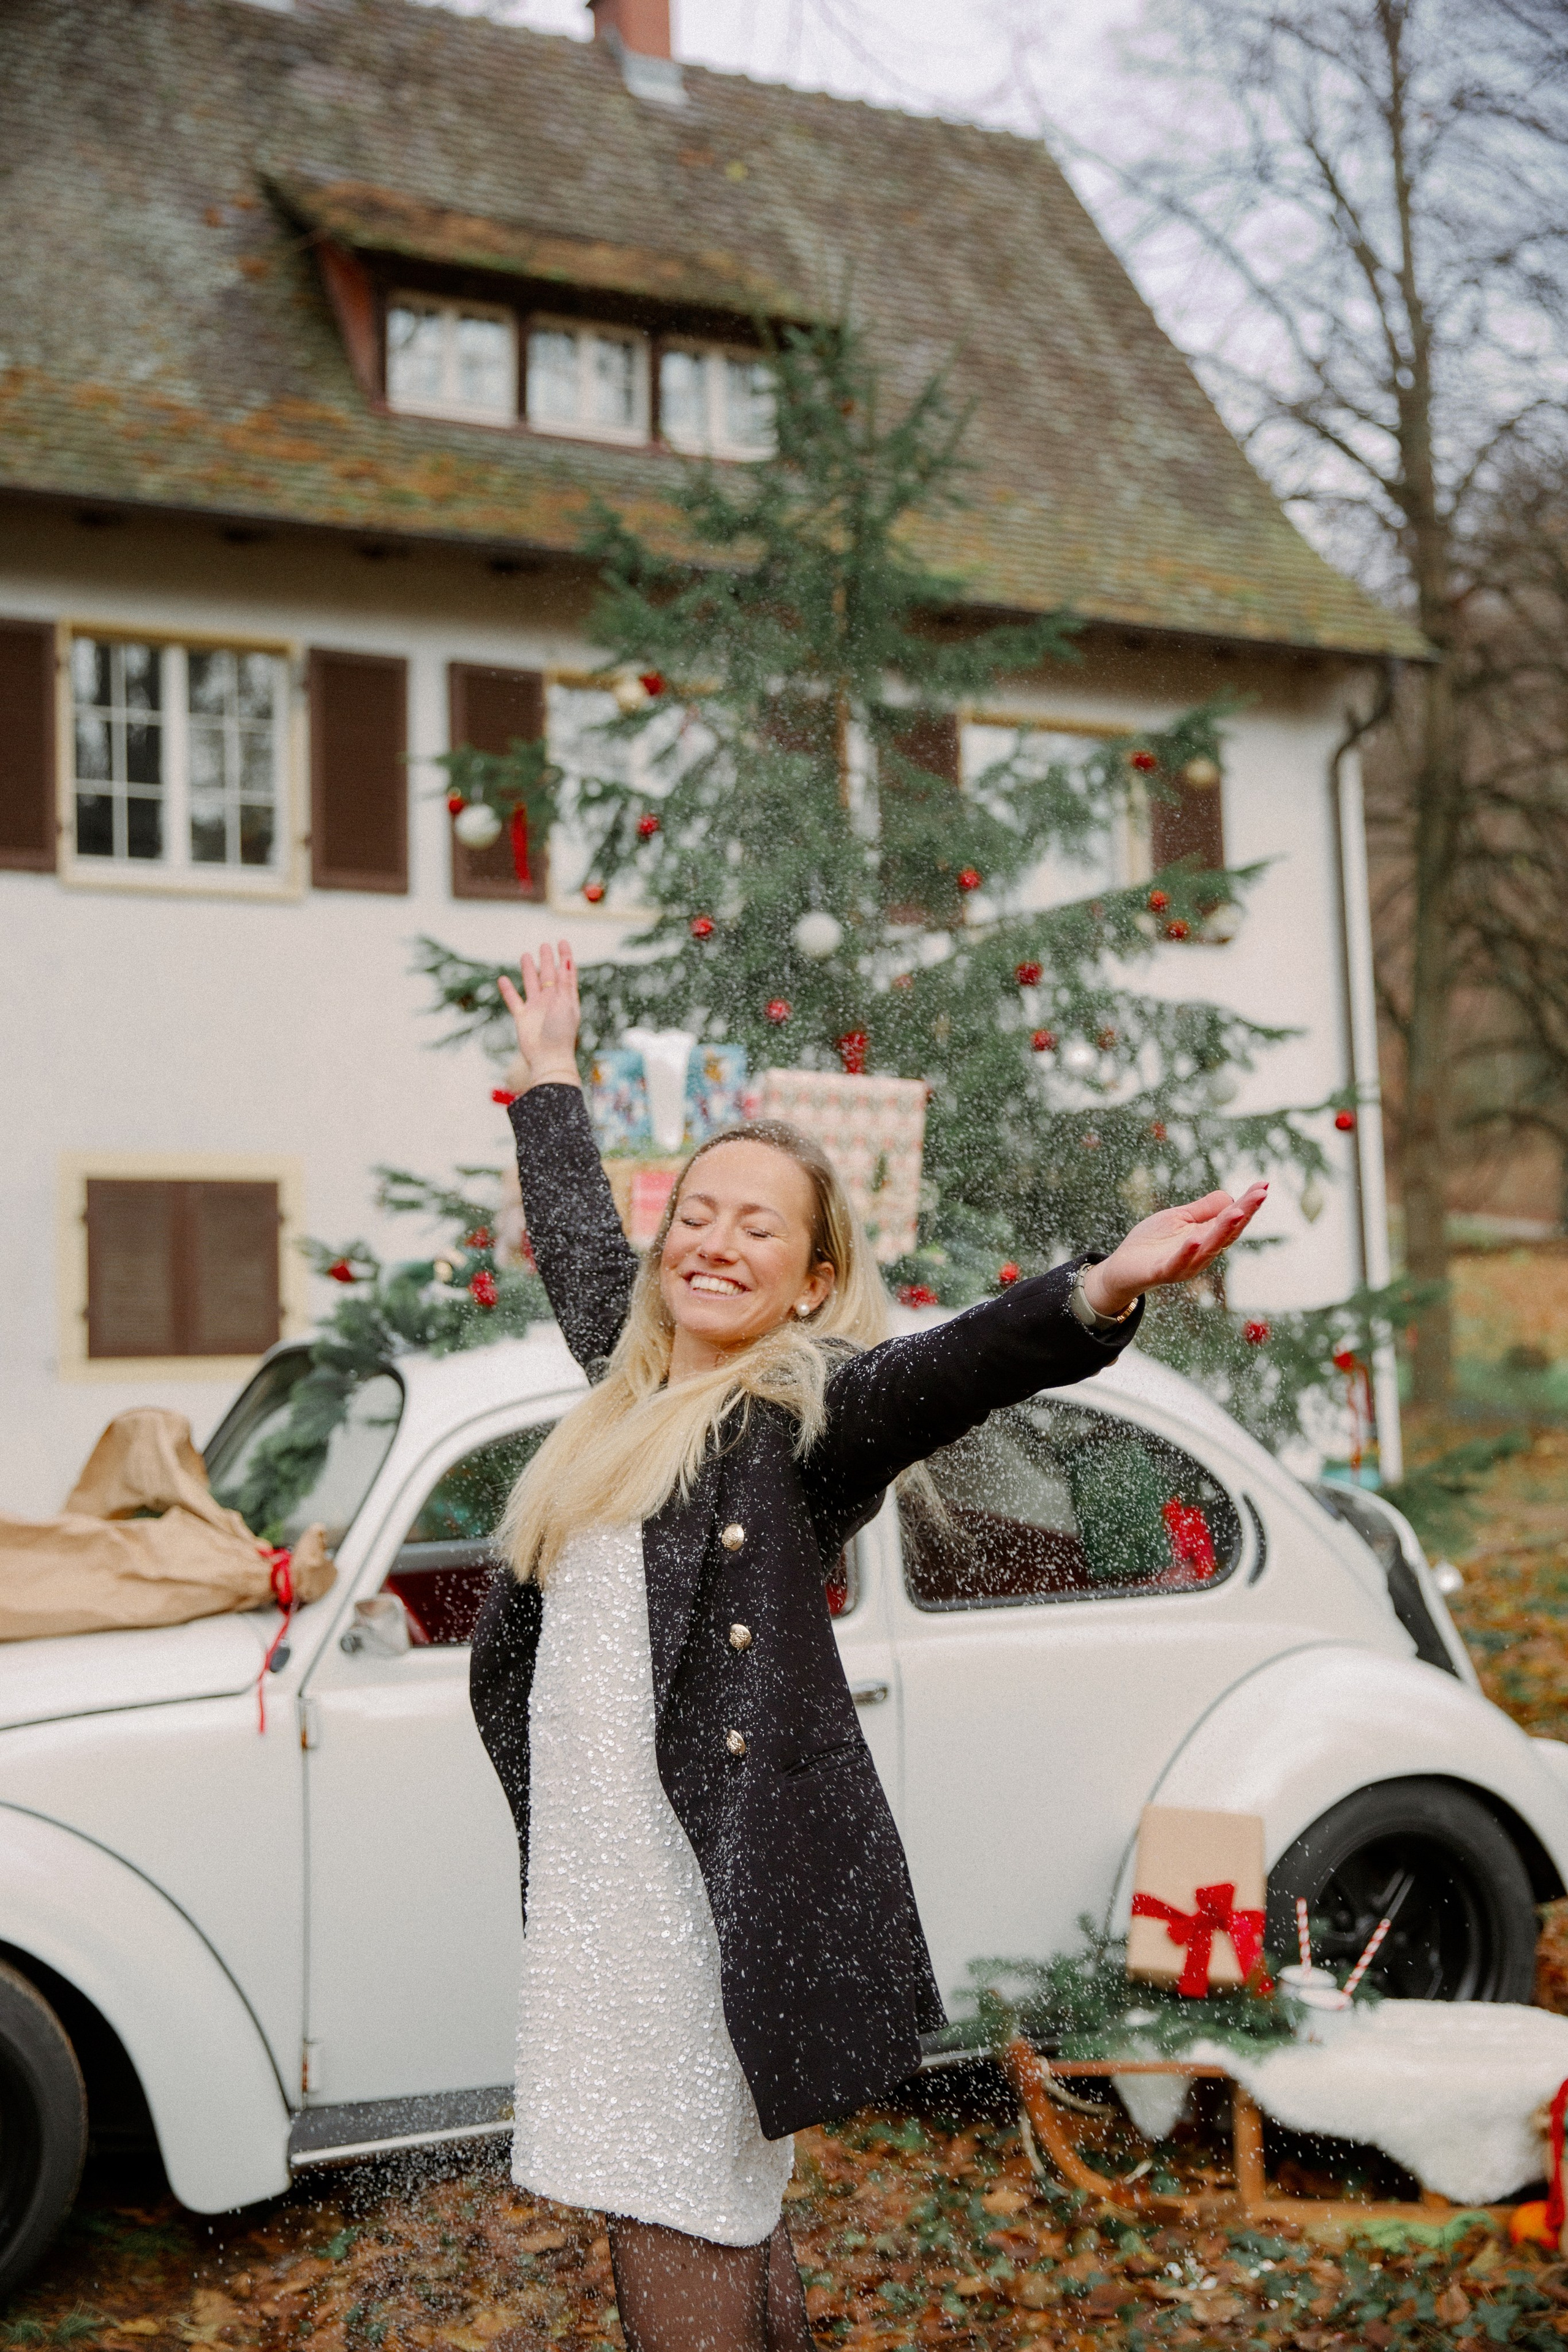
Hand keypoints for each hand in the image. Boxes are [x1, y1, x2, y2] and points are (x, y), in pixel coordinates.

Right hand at [497, 941, 582, 1091]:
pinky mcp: (522, 1018)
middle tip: (544, 945)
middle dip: (547, 960)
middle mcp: (551, 1001)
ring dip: (529, 970)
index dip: (565, 957)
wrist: (548, 1058)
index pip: (567, 973)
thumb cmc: (561, 1033)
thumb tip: (567, 961)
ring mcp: (536, 1009)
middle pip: (548, 975)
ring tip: (525, 955)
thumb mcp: (566, 1004)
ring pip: (531, 984)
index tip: (562, 941)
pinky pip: (513, 1000)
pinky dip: (508, 990)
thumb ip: (565, 983)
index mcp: (566, 998)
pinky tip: (503, 979)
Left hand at [1080, 1182, 1268, 1318]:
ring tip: (1238, 1212)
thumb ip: (1203, 1210)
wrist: (1123, 1267)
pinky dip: (1187, 1253)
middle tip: (1261, 1194)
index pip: (1232, 1219)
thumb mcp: (1179, 1218)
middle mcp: (1202, 1252)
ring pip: (1209, 1247)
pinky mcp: (1162, 1271)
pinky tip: (1196, 1239)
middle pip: (1228, 1232)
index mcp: (1207, 1237)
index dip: (1249, 1204)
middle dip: (1245, 1213)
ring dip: (1224, 1230)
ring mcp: (1184, 1263)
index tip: (1264, 1185)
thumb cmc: (1152, 1242)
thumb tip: (1230, 1197)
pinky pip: (1178, 1262)